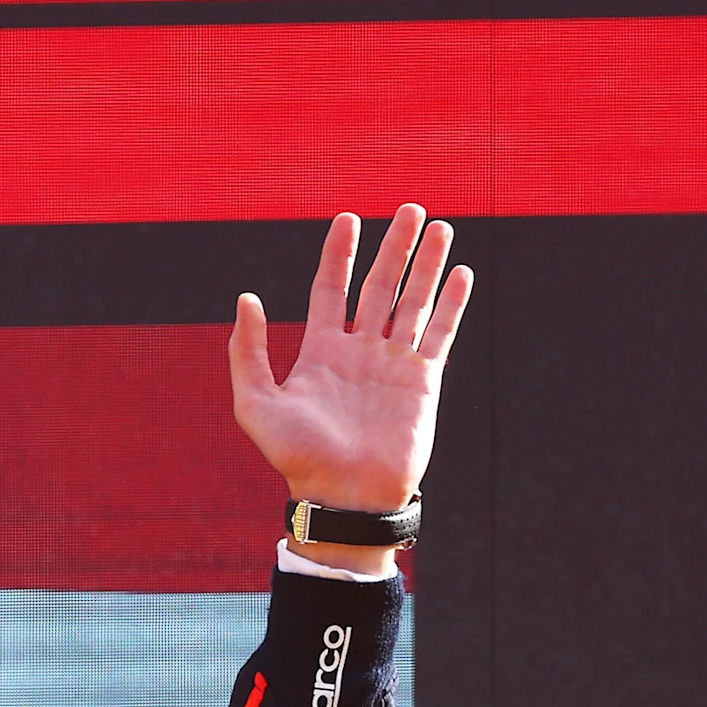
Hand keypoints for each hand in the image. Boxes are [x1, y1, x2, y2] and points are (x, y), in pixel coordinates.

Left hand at [230, 205, 473, 574]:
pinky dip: (451, 304)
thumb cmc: (297, 458)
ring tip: (440, 226)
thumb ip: (247, 352)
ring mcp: (393, 365)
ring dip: (427, 265)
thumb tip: (246, 299)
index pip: (330, 289)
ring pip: (413, 302)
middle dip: (394, 247)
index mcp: (320, 352)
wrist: (344, 497)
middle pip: (378, 286)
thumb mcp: (256, 405)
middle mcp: (359, 352)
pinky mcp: (422, 382)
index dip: (339, 254)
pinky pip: (439, 334)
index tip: (348, 218)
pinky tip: (461, 274)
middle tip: (410, 208)